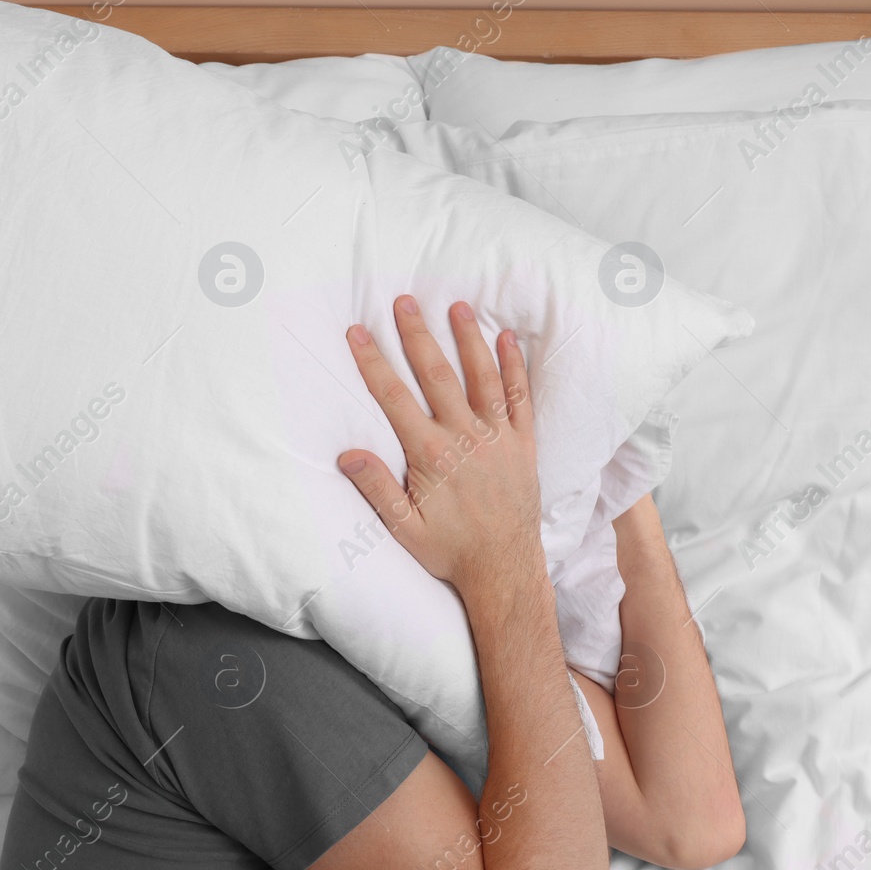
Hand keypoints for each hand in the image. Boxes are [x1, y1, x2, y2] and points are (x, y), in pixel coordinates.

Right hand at [338, 294, 542, 594]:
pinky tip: (508, 340)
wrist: (504, 568)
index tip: (358, 333)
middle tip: (405, 301)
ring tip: (458, 306)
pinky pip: (520, 398)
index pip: (395, 398)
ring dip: (469, 340)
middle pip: (437, 375)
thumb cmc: (450, 551)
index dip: (374, 363)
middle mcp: (465, 437)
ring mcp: (498, 438)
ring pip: (482, 377)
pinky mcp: (523, 444)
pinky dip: (515, 367)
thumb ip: (376, 489)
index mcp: (431, 455)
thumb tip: (347, 454)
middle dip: (418, 335)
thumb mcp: (404, 529)